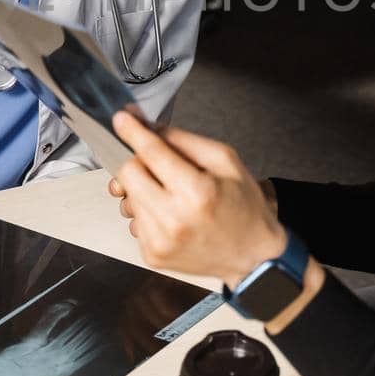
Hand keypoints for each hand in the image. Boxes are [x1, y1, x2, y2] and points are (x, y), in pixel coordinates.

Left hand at [109, 112, 286, 287]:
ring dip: (142, 188)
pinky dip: (147, 211)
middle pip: (128, 174)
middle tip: (153, 162)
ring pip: (127, 197)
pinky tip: (170, 214)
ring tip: (169, 194)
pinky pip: (134, 220)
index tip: (122, 120)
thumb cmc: (243, 207)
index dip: (133, 132)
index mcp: (197, 192)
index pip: (151, 153)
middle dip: (137, 160)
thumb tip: (148, 128)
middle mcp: (175, 220)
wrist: (253, 255)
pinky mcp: (152, 255)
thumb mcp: (225, 161)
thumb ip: (184, 141)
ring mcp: (160, 241)